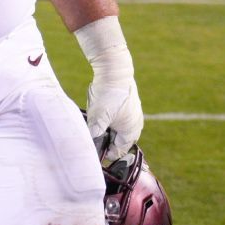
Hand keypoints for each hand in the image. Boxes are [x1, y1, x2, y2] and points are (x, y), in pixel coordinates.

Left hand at [75, 16, 143, 163]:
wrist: (115, 70)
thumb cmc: (108, 96)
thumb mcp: (98, 118)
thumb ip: (95, 134)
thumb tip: (89, 147)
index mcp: (131, 131)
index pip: (119, 151)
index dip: (106, 154)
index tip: (95, 153)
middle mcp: (135, 124)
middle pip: (120, 141)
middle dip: (108, 142)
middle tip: (94, 140)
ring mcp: (133, 113)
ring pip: (119, 129)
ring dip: (108, 130)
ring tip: (96, 126)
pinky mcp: (129, 103)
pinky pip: (120, 118)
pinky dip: (111, 120)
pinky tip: (101, 114)